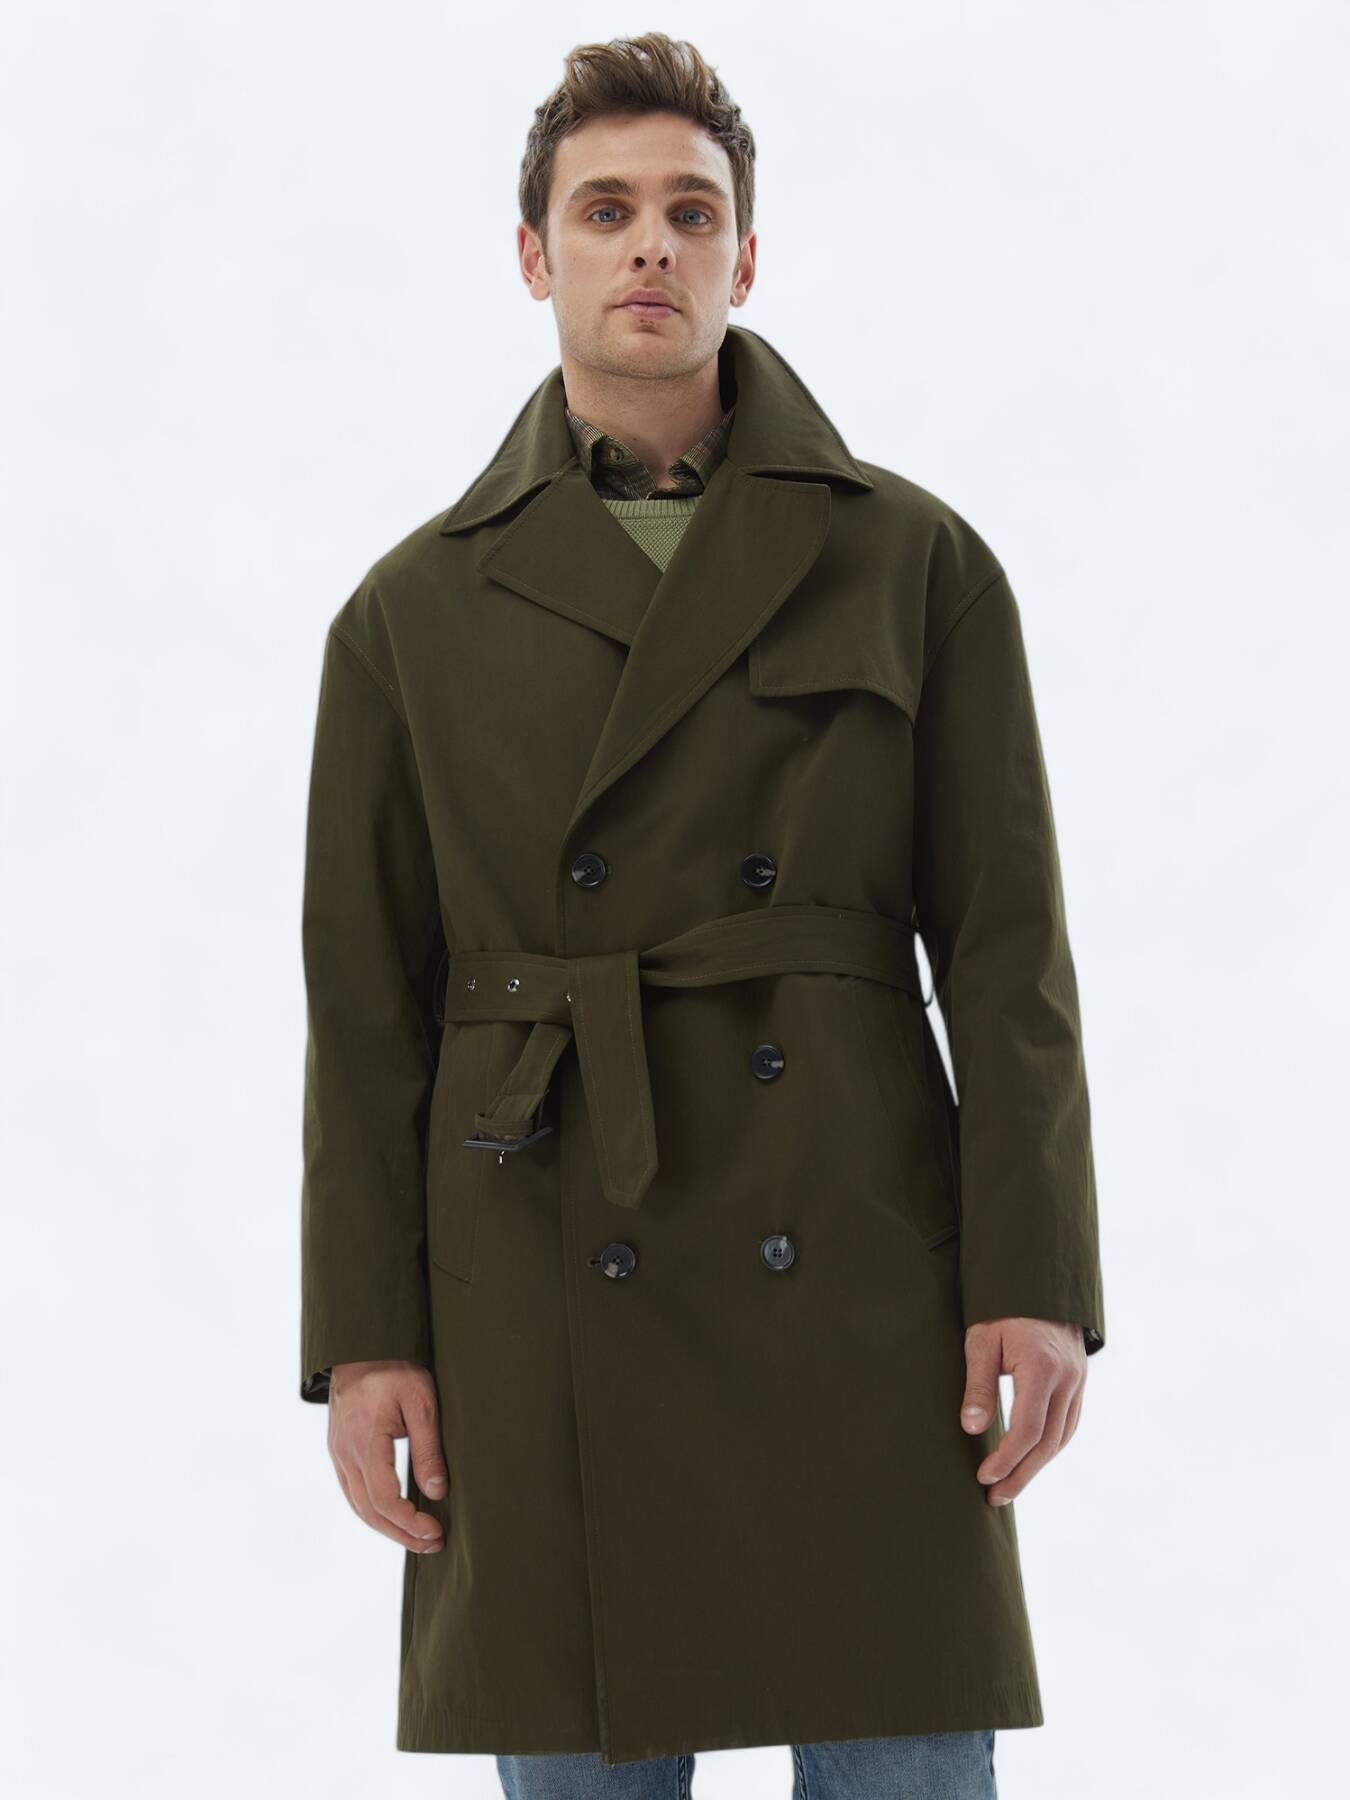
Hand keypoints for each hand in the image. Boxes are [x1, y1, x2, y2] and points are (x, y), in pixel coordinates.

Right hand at [327, 1360, 448, 1551]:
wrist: (361, 1346)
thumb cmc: (394, 1368)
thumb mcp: (421, 1401)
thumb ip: (428, 1447)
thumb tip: (437, 1492)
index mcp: (365, 1441)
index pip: (384, 1498)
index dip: (409, 1522)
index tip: (434, 1531)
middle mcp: (345, 1453)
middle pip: (369, 1511)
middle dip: (401, 1534)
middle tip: (432, 1543)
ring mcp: (338, 1453)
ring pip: (358, 1506)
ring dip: (387, 1527)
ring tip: (417, 1538)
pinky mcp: (339, 1451)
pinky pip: (352, 1492)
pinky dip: (372, 1511)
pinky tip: (392, 1517)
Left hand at [959, 1319, 1086, 1504]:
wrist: (1038, 1278)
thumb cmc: (1002, 1307)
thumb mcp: (981, 1339)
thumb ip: (979, 1385)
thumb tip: (972, 1429)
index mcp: (1041, 1367)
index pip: (1027, 1429)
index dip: (1006, 1459)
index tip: (984, 1477)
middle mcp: (1067, 1378)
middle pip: (1048, 1443)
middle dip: (1020, 1474)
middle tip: (995, 1497)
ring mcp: (1078, 1380)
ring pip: (1062, 1437)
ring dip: (1037, 1466)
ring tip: (1009, 1486)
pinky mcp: (1079, 1380)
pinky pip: (1070, 1423)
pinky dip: (1051, 1446)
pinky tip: (1032, 1458)